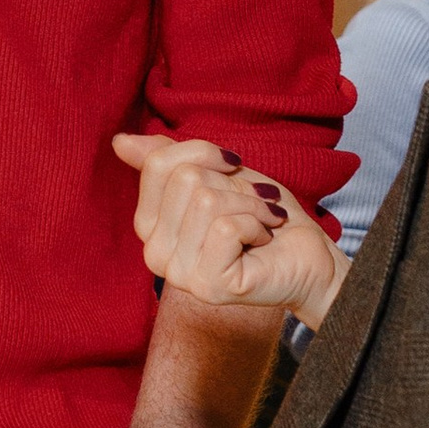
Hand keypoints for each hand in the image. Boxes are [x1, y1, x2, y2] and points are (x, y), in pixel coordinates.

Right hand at [111, 135, 345, 331]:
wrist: (309, 256)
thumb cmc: (264, 214)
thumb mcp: (217, 175)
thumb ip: (168, 160)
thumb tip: (119, 140)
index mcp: (150, 224)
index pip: (158, 163)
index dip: (205, 153)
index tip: (233, 167)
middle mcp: (154, 253)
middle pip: (185, 179)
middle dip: (232, 183)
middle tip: (254, 205)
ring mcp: (178, 274)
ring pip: (205, 201)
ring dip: (250, 204)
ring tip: (263, 222)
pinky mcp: (207, 287)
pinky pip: (226, 228)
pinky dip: (256, 224)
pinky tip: (262, 242)